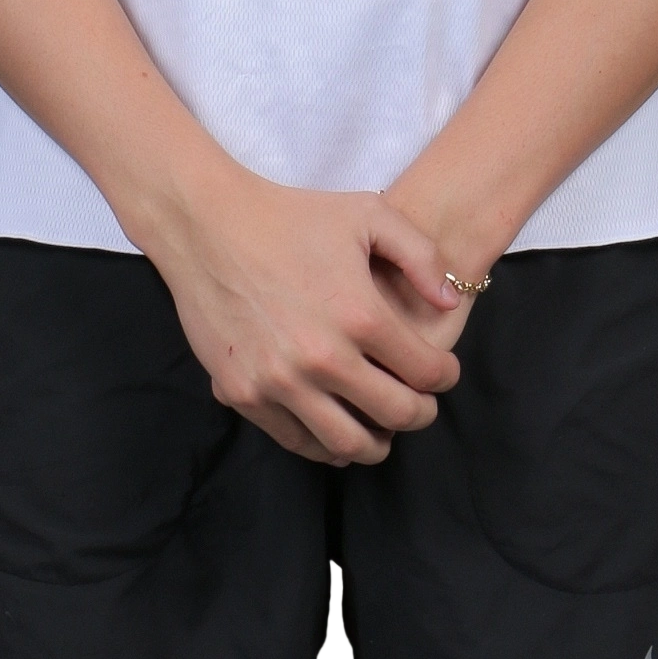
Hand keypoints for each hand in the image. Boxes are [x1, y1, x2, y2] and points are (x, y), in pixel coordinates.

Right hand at [145, 166, 468, 465]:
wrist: (207, 225)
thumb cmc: (291, 216)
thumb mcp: (370, 214)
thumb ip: (422, 256)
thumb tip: (450, 303)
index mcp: (360, 315)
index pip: (427, 373)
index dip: (445, 377)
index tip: (442, 374)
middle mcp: (323, 357)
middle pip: (396, 414)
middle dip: (420, 413)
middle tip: (421, 405)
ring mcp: (280, 382)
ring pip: (347, 443)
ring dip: (376, 443)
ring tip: (382, 432)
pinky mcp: (244, 393)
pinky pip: (296, 440)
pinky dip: (324, 445)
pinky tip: (336, 431)